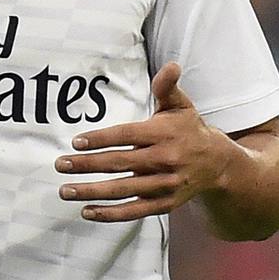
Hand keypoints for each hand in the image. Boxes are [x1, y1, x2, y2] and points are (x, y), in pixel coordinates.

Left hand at [54, 62, 233, 221]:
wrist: (218, 165)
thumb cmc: (189, 129)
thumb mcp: (181, 105)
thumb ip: (167, 86)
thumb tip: (171, 65)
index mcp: (164, 133)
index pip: (126, 136)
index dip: (101, 139)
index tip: (76, 142)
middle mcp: (164, 160)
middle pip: (120, 163)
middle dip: (87, 165)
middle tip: (60, 164)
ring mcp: (164, 185)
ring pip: (123, 190)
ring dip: (92, 191)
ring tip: (65, 190)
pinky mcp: (165, 204)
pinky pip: (135, 211)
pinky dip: (111, 214)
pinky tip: (87, 211)